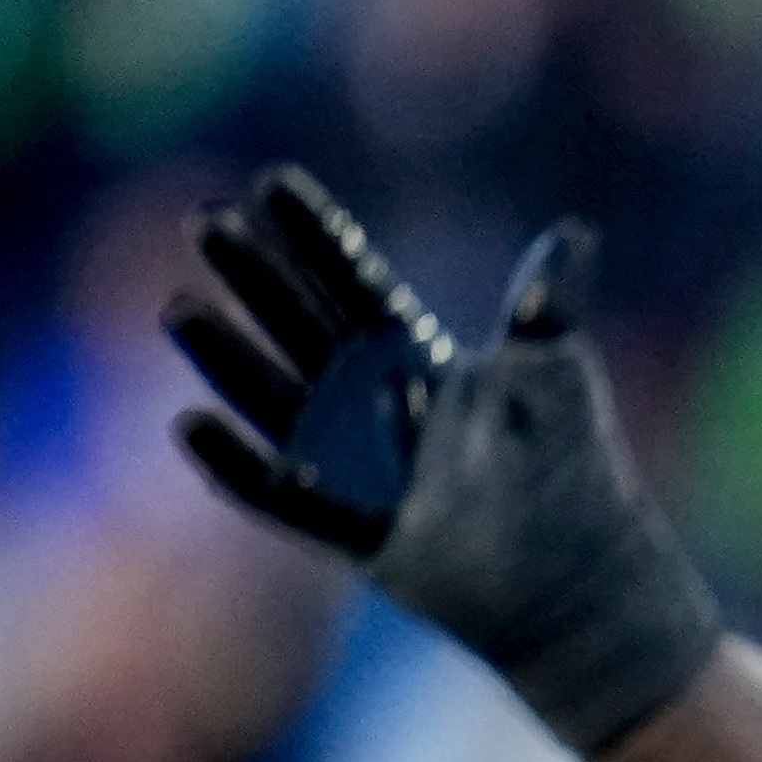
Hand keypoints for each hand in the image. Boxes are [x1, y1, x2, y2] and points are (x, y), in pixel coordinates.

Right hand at [168, 168, 725, 754]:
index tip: (269, 181)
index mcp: (412, 353)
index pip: (351, 281)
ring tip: (182, 307)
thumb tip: (571, 236)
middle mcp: (370, 403)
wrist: (580, 579)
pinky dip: (240, 467)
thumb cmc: (572, 468)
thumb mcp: (557, 373)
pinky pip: (286, 500)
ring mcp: (356, 467)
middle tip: (206, 224)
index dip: (312, 234)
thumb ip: (548, 306)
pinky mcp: (357, 533)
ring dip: (228, 358)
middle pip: (300, 327)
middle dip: (255, 277)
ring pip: (276, 401)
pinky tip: (192, 423)